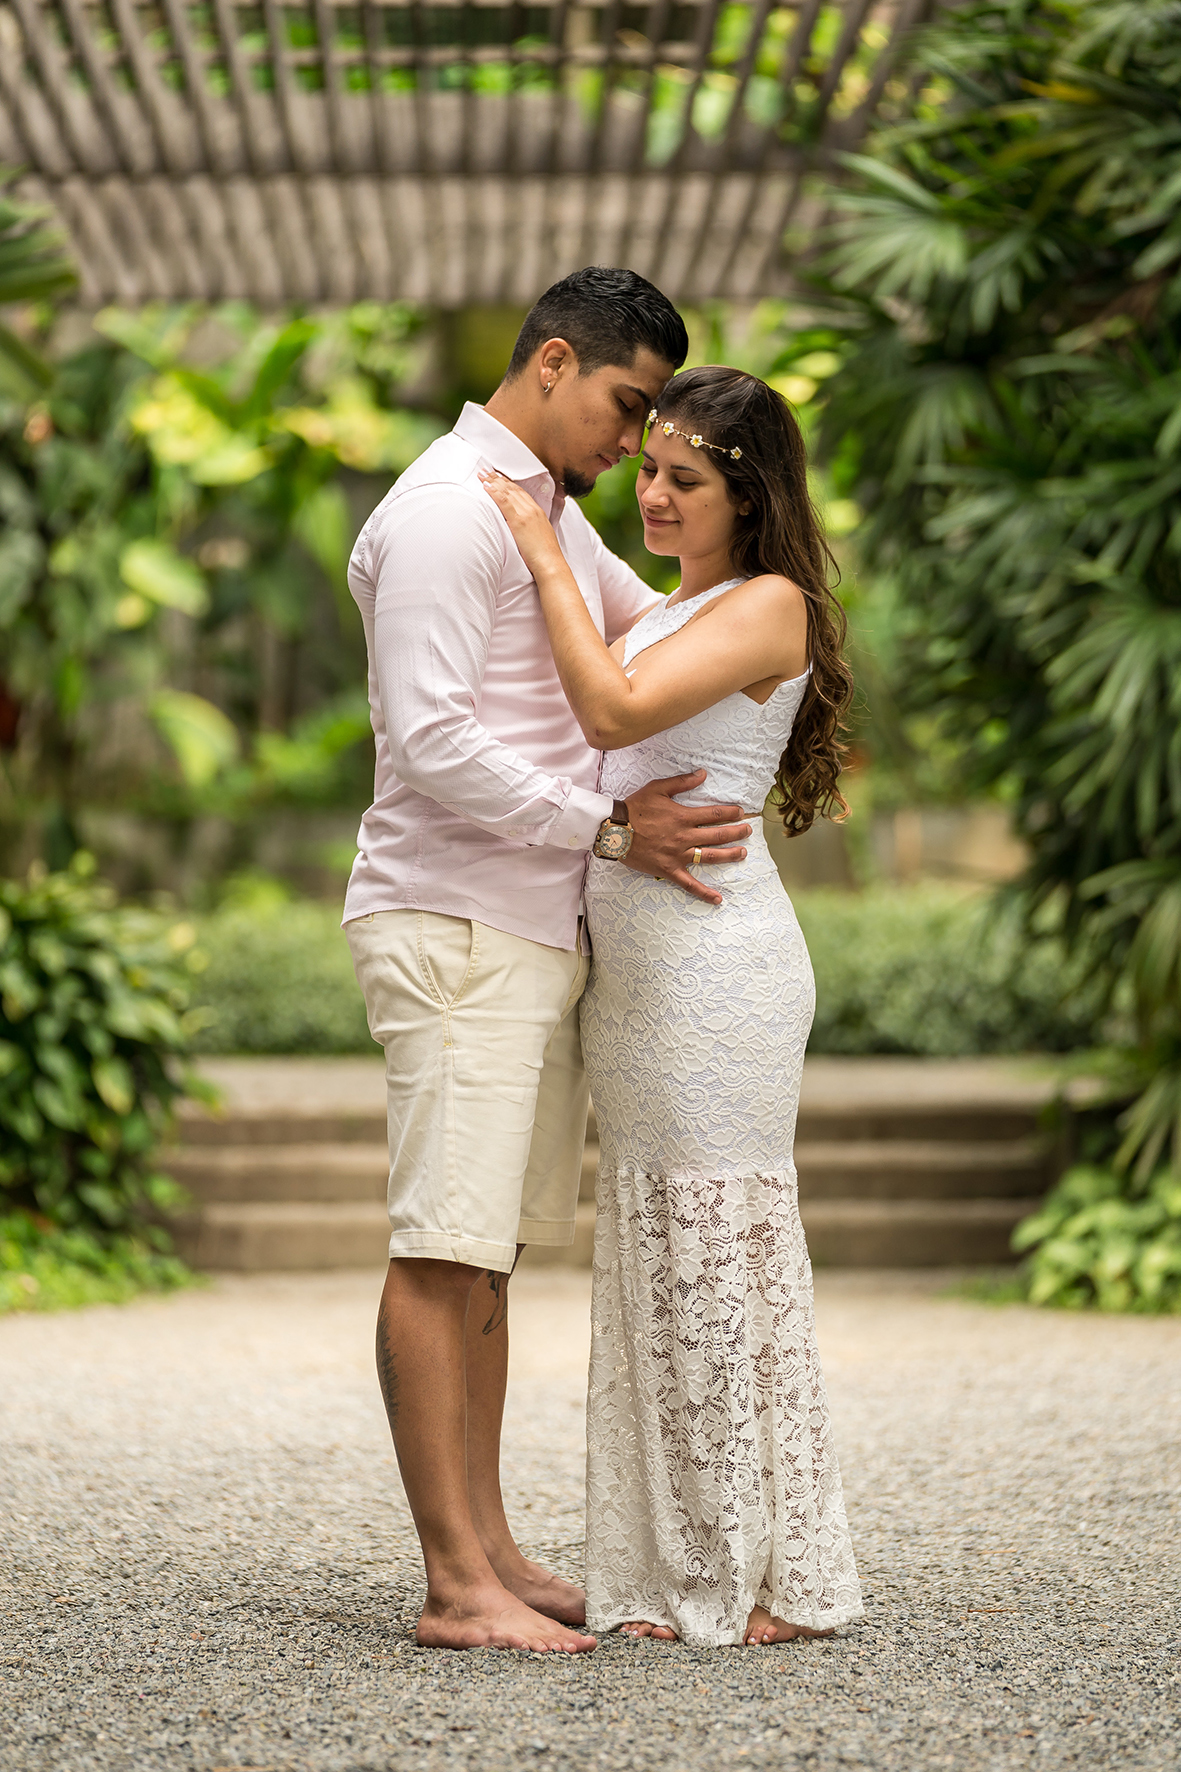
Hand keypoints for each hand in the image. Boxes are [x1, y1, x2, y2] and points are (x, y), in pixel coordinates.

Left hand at [479, 468, 563, 578]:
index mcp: (538, 513)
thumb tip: (520, 531)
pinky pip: (504, 501)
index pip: (521, 493)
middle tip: (487, 470)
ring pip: (507, 492)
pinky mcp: (519, 520)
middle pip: (514, 489)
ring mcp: (526, 514)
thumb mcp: (539, 538)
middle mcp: (533, 510)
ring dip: (493, 481)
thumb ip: (530, 530)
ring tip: (482, 474)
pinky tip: (485, 486)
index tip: (499, 478)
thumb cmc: (545, 557)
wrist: (551, 564)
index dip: (509, 484)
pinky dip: (494, 492)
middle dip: (499, 479)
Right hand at [623, 771, 750, 905]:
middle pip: (718, 835)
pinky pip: (689, 884)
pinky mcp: (669, 870)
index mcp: (683, 816)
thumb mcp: (658, 788)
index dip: (730, 813)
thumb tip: (703, 774)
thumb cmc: (634, 808)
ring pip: (710, 856)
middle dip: (736, 832)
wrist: (614, 830)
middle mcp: (684, 837)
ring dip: (729, 855)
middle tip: (749, 831)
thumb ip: (682, 782)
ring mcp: (678, 855)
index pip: (714, 815)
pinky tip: (718, 899)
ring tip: (743, 853)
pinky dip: (704, 892)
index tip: (740, 813)